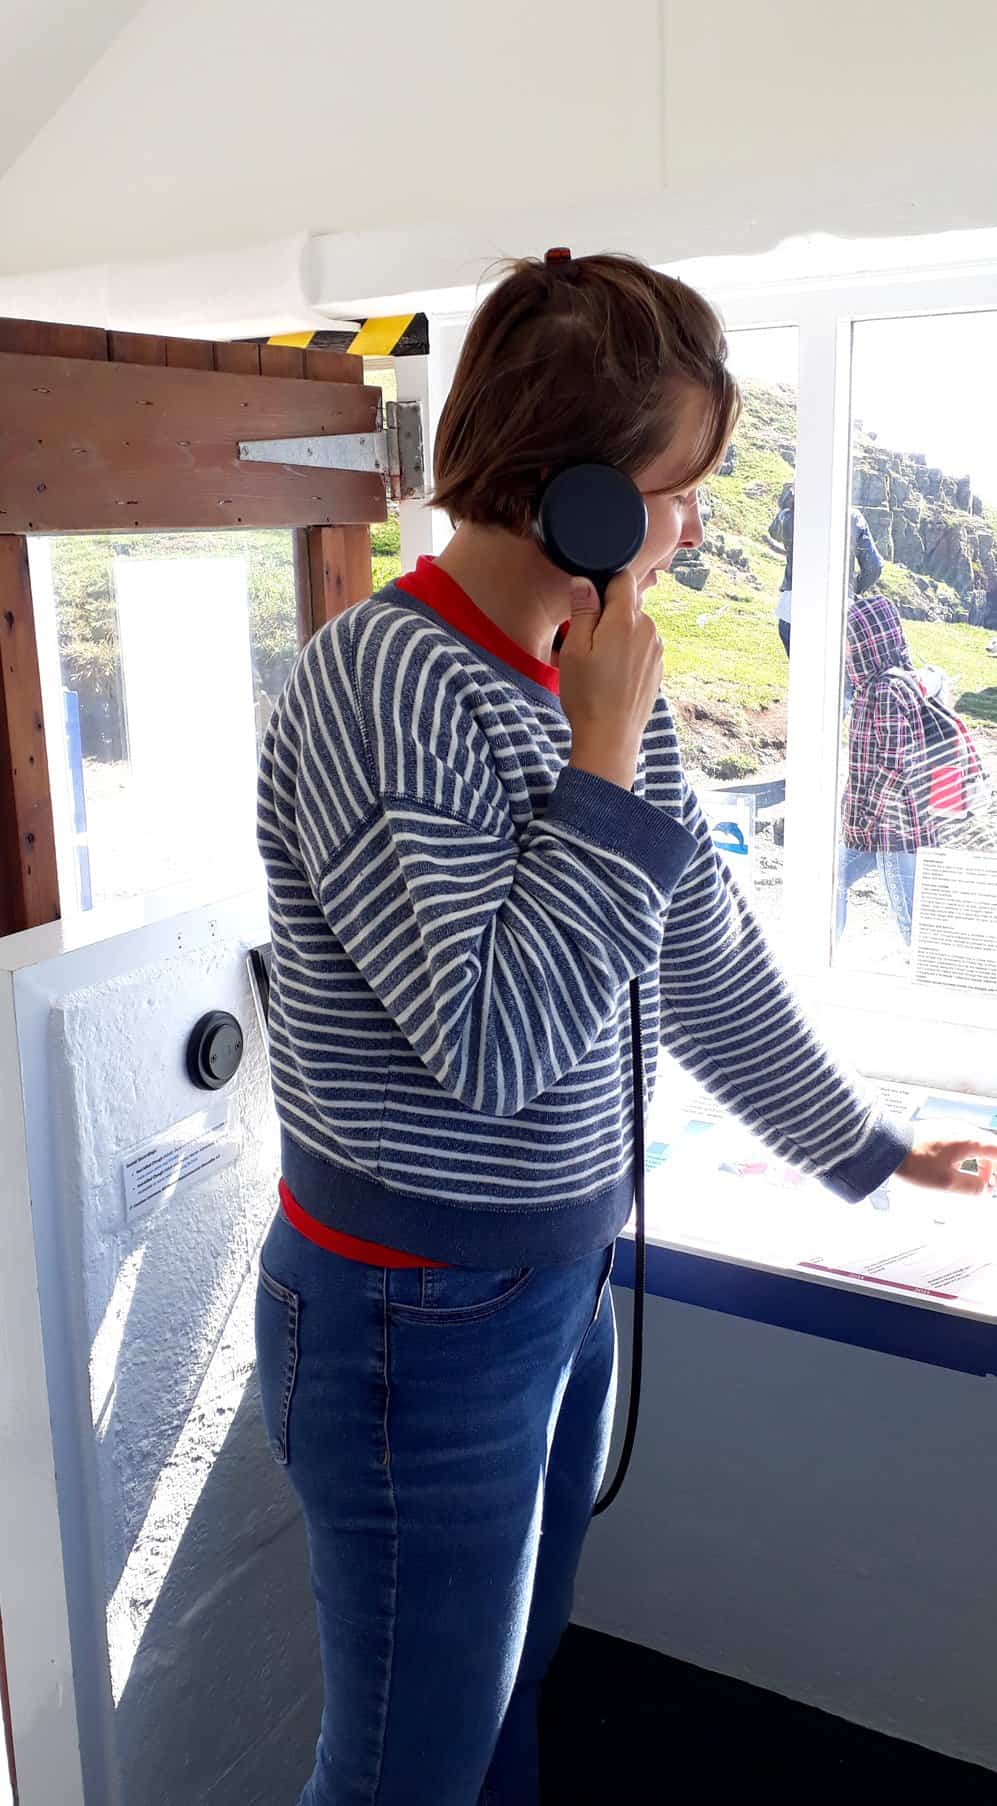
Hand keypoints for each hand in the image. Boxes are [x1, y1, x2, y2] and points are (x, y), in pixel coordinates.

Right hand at [561, 569, 662, 791]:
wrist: (610, 737)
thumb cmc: (587, 695)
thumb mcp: (574, 649)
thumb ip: (583, 610)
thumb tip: (585, 581)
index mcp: (626, 620)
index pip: (623, 579)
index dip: (603, 584)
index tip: (589, 604)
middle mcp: (648, 629)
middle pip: (629, 605)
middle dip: (609, 615)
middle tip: (588, 644)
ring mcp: (656, 649)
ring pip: (635, 627)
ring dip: (619, 635)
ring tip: (600, 665)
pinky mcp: (658, 667)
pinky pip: (641, 647)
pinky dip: (628, 654)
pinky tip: (613, 676)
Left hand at [896, 1129, 996, 1196]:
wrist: (889, 1146)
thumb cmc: (916, 1163)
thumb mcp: (948, 1183)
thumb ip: (972, 1187)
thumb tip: (985, 1189)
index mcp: (970, 1140)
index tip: (995, 1186)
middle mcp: (963, 1129)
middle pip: (990, 1147)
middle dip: (994, 1168)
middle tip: (989, 1186)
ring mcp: (951, 1127)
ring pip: (976, 1145)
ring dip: (980, 1163)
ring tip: (974, 1181)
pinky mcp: (940, 1130)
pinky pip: (962, 1142)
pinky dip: (968, 1157)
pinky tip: (958, 1169)